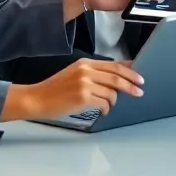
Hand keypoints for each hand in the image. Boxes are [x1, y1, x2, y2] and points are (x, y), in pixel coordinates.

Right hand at [20, 58, 144, 118]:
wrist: (36, 99)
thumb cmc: (54, 89)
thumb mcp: (75, 74)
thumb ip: (94, 73)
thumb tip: (115, 77)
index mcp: (85, 63)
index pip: (114, 65)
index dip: (129, 72)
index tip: (139, 78)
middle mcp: (86, 71)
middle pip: (117, 77)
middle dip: (131, 85)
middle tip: (139, 91)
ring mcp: (84, 84)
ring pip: (112, 92)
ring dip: (114, 101)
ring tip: (109, 105)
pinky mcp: (83, 98)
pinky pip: (104, 103)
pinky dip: (106, 109)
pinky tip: (103, 111)